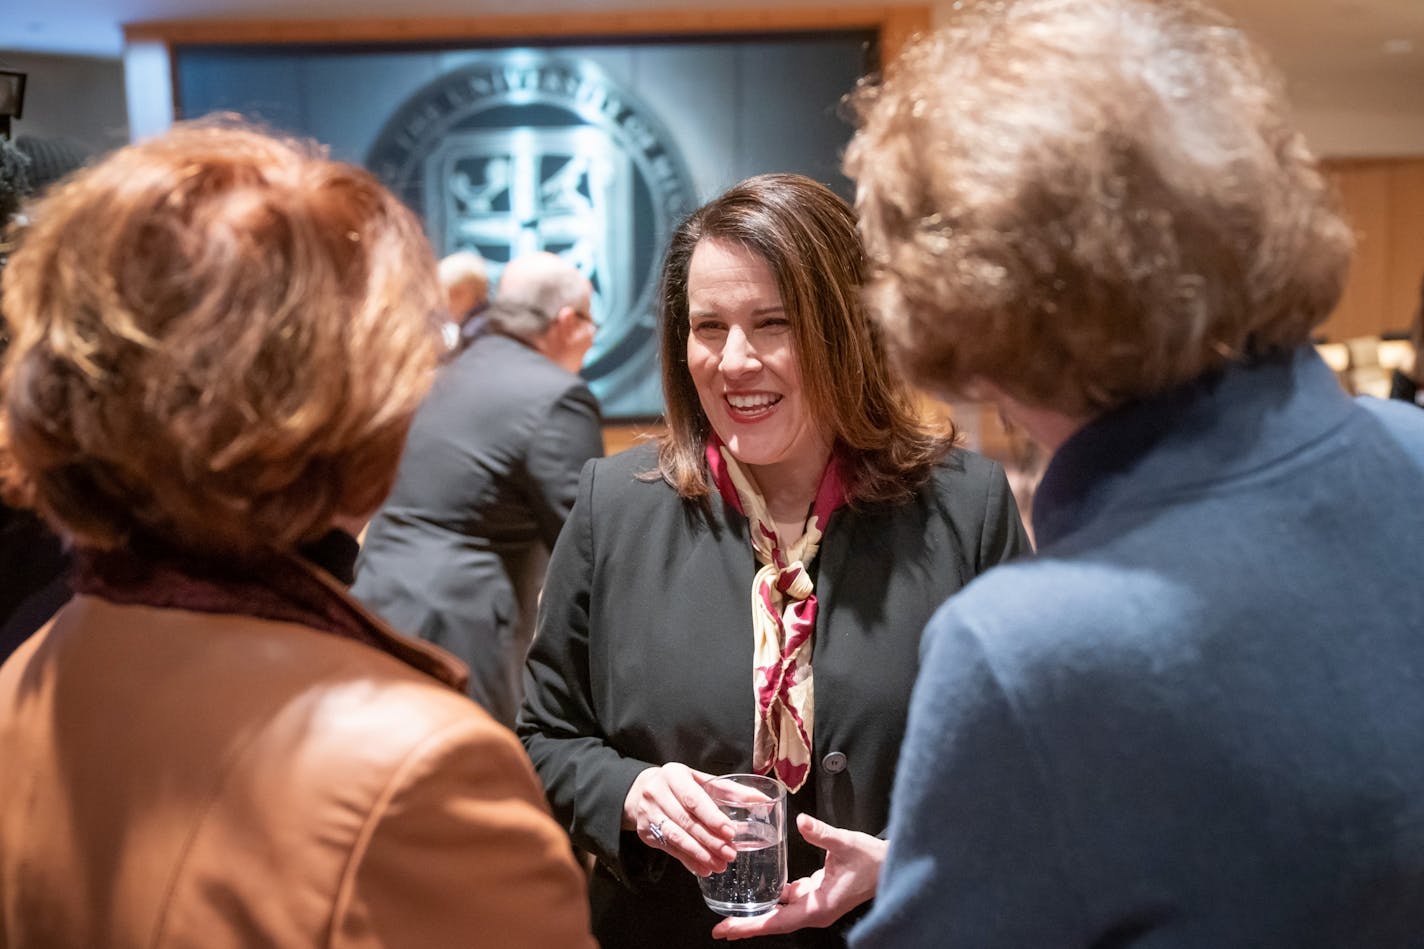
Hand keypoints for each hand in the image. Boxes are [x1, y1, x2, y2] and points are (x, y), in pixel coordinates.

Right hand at [623, 763, 737, 875]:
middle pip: (686, 821)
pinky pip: (669, 849)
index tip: (730, 833)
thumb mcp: (702, 780)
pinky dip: (688, 861)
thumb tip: (761, 799)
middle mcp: (656, 793)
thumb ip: (730, 790)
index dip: (712, 817)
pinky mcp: (645, 832)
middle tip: (730, 853)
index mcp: (673, 775)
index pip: (693, 799)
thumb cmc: (681, 785)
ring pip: (676, 838)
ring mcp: (648, 814)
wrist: (644, 790)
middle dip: (710, 840)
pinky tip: (704, 868)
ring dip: (700, 854)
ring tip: (720, 865)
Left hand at [712, 813, 886, 940]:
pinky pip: (790, 900)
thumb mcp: (846, 844)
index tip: (728, 930)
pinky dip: (774, 898)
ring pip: (781, 912)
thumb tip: (801, 822)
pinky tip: (761, 890)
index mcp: (819, 906)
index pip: (778, 921)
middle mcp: (815, 910)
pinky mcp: (819, 894)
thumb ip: (822, 834)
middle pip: (775, 921)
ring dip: (759, 912)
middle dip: (748, 924)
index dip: (752, 926)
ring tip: (733, 914)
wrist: (891, 866)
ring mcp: (817, 904)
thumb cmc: (872, 860)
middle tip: (720, 928)